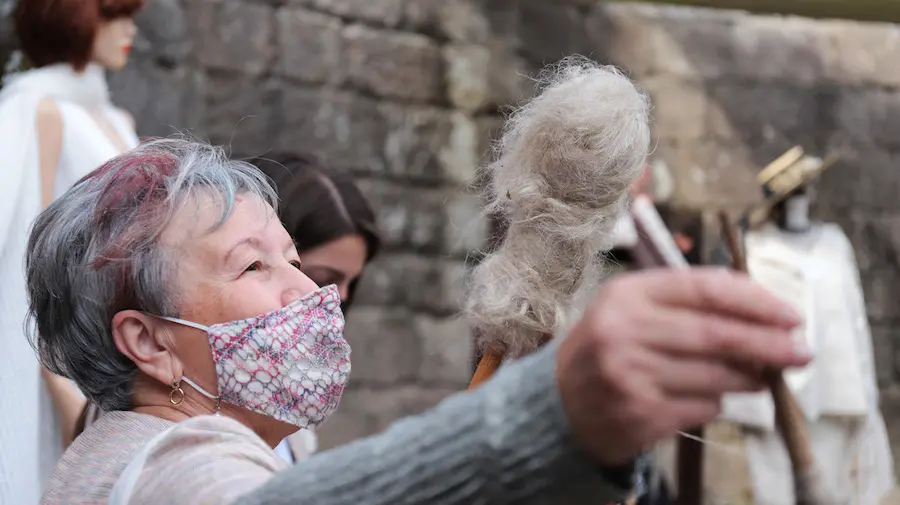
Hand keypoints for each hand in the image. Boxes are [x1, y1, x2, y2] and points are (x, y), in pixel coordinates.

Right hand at [556, 267, 809, 465]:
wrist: (557, 402)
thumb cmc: (607, 348)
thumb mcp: (633, 310)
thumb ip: (688, 304)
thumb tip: (762, 315)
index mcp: (627, 295)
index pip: (706, 289)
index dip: (756, 301)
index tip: (790, 315)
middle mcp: (624, 331)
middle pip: (717, 334)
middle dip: (769, 344)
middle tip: (802, 351)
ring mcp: (629, 375)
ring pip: (715, 376)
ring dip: (750, 378)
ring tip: (764, 377)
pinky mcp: (639, 415)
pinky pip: (702, 408)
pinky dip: (717, 404)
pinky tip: (711, 399)